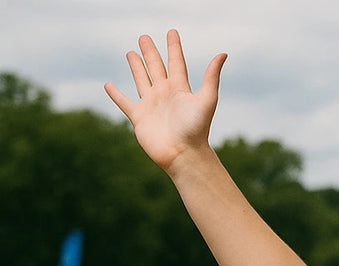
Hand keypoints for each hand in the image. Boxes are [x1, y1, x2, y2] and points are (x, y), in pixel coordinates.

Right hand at [104, 30, 226, 173]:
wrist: (183, 153)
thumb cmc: (196, 128)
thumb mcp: (207, 99)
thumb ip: (211, 76)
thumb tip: (223, 54)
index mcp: (180, 88)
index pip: (176, 62)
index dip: (174, 47)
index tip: (172, 32)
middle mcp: (165, 94)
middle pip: (156, 67)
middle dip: (150, 52)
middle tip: (144, 37)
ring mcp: (151, 105)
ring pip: (141, 80)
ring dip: (136, 67)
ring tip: (131, 53)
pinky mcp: (139, 117)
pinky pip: (124, 102)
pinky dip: (116, 94)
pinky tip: (108, 85)